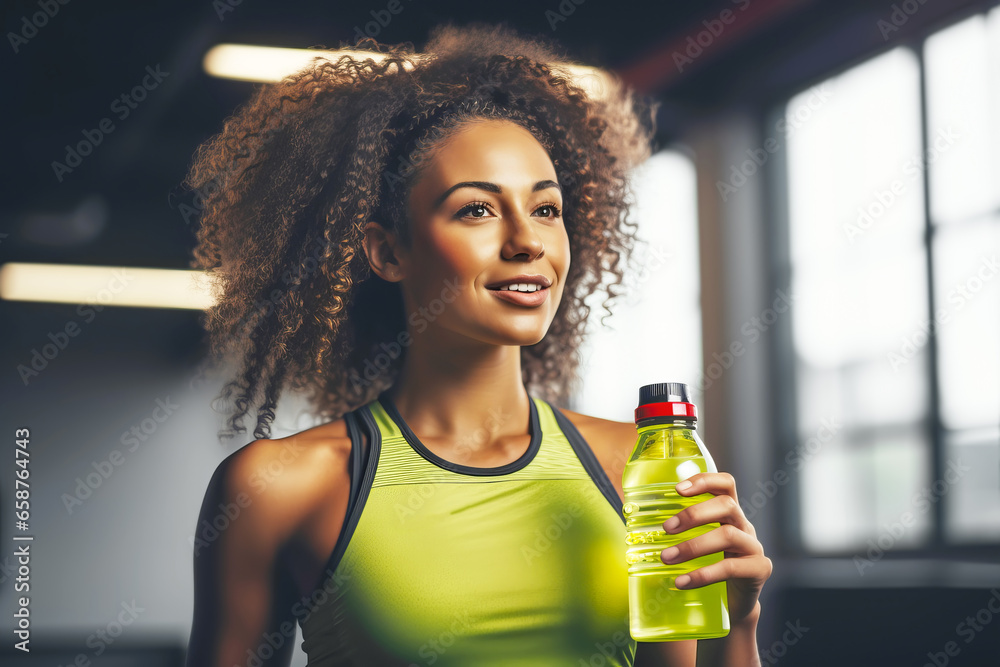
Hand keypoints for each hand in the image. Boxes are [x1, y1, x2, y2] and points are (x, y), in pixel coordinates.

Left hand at [659, 472, 770, 625]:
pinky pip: (731, 567)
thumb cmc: (708, 569)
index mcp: (729, 514)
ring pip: (728, 535)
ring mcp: (754, 547)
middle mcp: (745, 525)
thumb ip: (677, 533)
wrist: (734, 606)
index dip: (704, 480)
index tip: (678, 489)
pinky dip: (703, 574)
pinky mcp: (759, 570)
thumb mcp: (696, 546)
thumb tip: (633, 526)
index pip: (726, 484)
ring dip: (693, 545)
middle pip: (727, 505)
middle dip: (694, 514)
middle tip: (666, 528)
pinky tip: (682, 582)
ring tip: (667, 558)